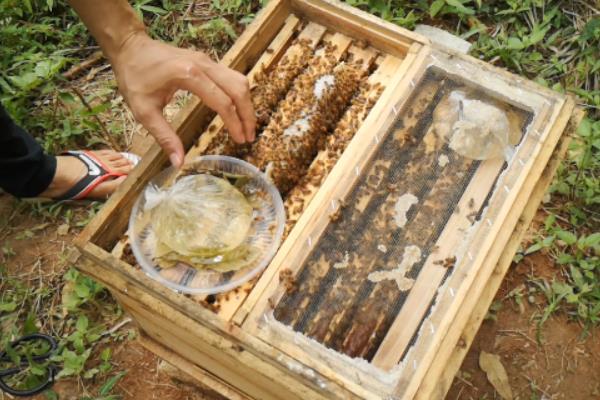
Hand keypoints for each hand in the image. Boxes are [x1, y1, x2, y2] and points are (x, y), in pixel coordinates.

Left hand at [112, 33, 255, 166]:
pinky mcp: (207, 61)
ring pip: (239, 80)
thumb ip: (164, 137)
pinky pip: (231, 76)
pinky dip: (238, 94)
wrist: (130, 47)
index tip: (240, 140)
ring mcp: (207, 60)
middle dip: (247, 114)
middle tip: (249, 136)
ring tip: (246, 125)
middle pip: (238, 88)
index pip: (222, 101)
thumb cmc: (134, 77)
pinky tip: (236, 109)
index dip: (234, 123)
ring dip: (246, 103)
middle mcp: (203, 64)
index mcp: (189, 75)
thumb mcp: (144, 111)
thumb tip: (178, 162)